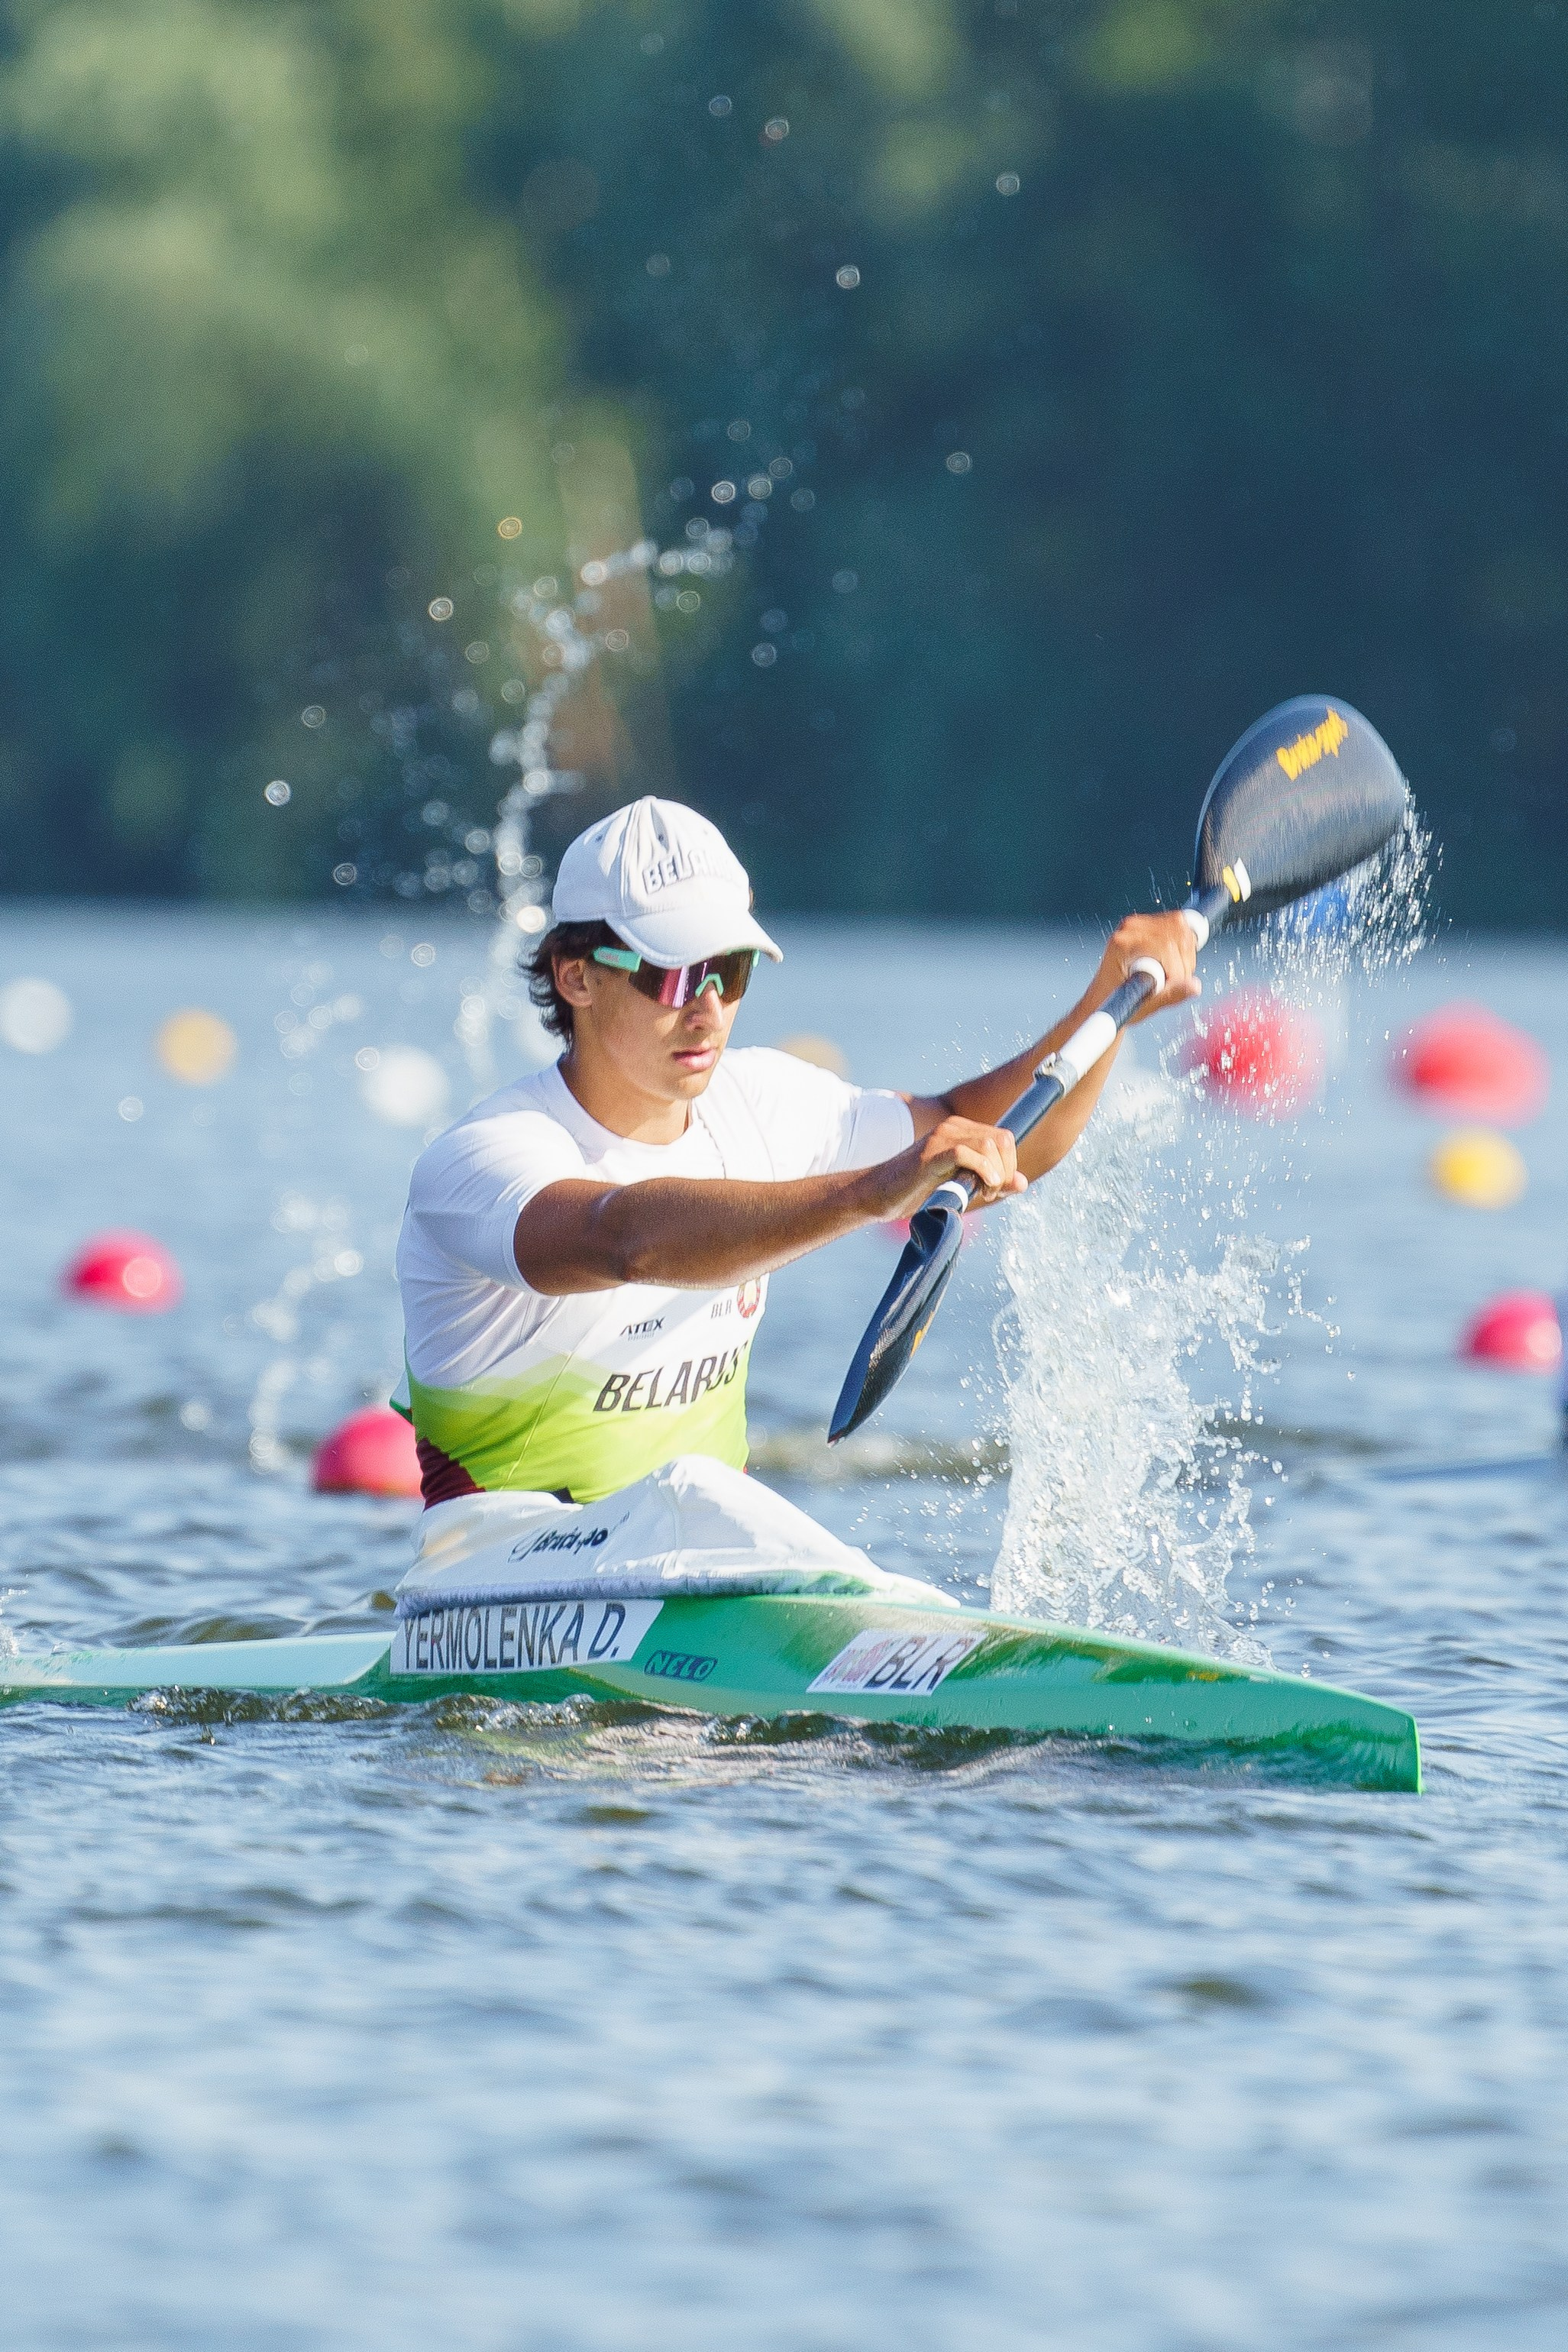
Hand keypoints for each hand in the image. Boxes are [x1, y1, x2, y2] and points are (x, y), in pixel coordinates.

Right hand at [866, 1115, 1026, 1219]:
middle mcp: (953, 1127)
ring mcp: (941, 1137)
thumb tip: (1022, 1182)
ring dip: (994, 1173)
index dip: (1009, 1165)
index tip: (995, 1187)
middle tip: (989, 1192)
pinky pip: (967, 1153)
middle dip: (1005, 1170)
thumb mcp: (962, 1187)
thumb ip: (992, 1182)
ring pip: (989, 1144)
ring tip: (982, 1192)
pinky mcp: (931, 1153)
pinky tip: (978, 1187)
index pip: (1004, 1138)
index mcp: (962, 1131)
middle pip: (1002, 1139)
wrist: (879, 1195)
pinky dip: (981, 1171)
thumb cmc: (917, 1191)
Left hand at [1091, 910, 1201, 1025]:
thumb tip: (1194, 986)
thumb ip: (1170, 994)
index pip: (1167, 945)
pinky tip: (1170, 962)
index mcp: (1123, 944)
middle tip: (1172, 981)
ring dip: (1185, 955)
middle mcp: (1130, 928)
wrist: (1103, 997)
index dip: (1177, 969)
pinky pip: (1180, 927)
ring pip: (1182, 929)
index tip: (1170, 985)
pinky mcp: (1149, 924)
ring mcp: (1139, 923)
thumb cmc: (1115, 1002)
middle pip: (1179, 933)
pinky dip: (1183, 947)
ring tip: (1170, 974)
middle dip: (1184, 961)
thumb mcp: (1143, 1004)